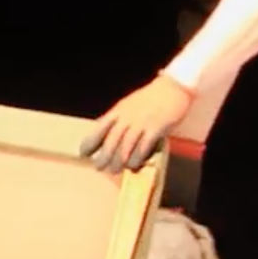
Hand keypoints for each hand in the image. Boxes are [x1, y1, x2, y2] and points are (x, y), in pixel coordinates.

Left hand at [80, 75, 194, 172]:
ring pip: (125, 148)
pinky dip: (136, 159)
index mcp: (118, 111)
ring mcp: (141, 124)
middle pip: (111, 141)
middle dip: (103, 157)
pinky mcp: (155, 130)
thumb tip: (108, 134)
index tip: (83, 154)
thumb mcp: (129, 104)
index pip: (99, 128)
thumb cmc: (151, 97)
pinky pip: (142, 148)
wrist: (173, 88)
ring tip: (114, 170)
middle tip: (99, 168)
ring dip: (118, 162)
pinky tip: (133, 165)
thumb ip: (119, 118)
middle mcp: (127, 118)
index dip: (90, 142)